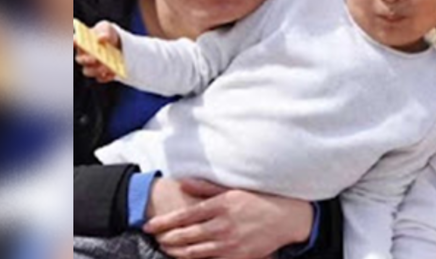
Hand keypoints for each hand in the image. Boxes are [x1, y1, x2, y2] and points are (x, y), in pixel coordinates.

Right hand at [73, 21, 119, 82]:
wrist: (117, 45)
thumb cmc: (107, 34)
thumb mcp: (107, 29)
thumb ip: (104, 31)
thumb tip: (101, 38)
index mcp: (81, 42)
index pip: (74, 41)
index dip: (74, 41)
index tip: (77, 40)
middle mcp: (82, 56)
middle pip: (80, 60)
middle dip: (87, 60)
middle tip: (95, 58)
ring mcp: (90, 66)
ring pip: (88, 71)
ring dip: (97, 70)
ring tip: (107, 67)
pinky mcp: (99, 74)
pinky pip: (100, 78)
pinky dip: (106, 76)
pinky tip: (113, 73)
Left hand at [144, 179, 313, 258]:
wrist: (285, 219)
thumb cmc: (258, 202)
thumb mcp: (233, 190)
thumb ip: (206, 188)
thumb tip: (183, 183)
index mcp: (221, 205)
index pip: (185, 215)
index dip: (164, 222)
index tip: (150, 225)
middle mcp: (223, 225)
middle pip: (186, 235)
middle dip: (167, 238)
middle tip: (156, 238)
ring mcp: (229, 243)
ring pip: (194, 251)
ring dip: (176, 251)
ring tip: (166, 248)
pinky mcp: (236, 256)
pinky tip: (186, 257)